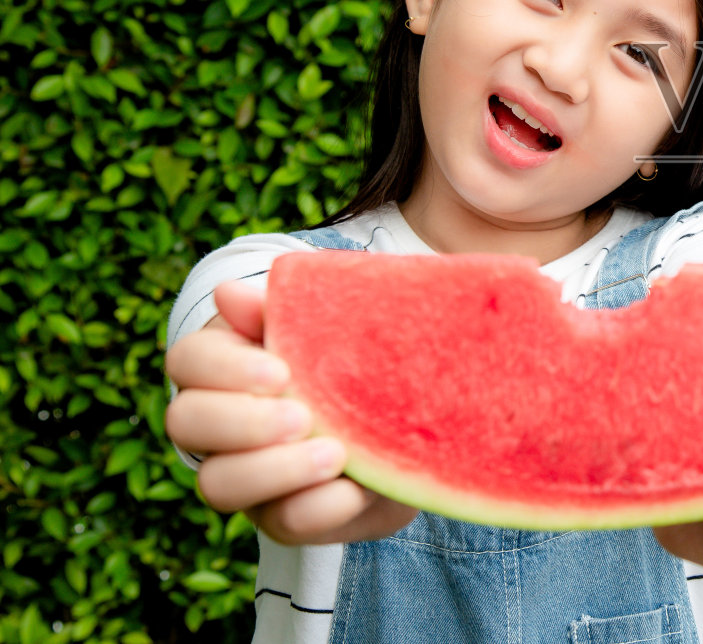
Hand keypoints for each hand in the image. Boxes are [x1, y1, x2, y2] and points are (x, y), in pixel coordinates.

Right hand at [163, 278, 417, 545]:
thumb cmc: (350, 358)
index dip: (224, 368)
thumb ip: (284, 310)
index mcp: (223, 366)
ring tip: (334, 455)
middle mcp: (217, 425)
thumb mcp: (328, 328)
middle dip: (242, 421)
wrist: (405, 422)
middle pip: (185, 423)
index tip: (281, 370)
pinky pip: (280, 523)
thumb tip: (229, 293)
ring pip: (217, 484)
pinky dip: (318, 507)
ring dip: (274, 470)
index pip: (188, 360)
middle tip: (303, 416)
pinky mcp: (279, 517)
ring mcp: (243, 475)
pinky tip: (352, 489)